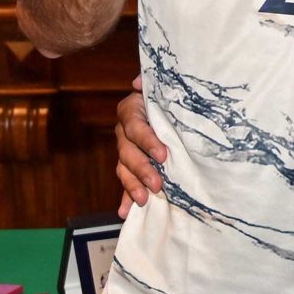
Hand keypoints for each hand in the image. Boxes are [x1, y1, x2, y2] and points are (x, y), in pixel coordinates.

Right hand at [114, 75, 166, 217]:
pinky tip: (125, 212)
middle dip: (142, 169)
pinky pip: (125, 183)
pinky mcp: (130, 166)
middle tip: (157, 184)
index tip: (164, 154)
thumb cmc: (169, 97)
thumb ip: (154, 83)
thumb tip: (138, 81)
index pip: (135, 127)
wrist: (169, 108)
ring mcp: (125, 150)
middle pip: (127, 152)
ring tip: (143, 200)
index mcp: (131, 110)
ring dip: (132, 185)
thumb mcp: (164, 88)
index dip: (147, 141)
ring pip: (123, 169)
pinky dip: (125, 197)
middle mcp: (124, 131)